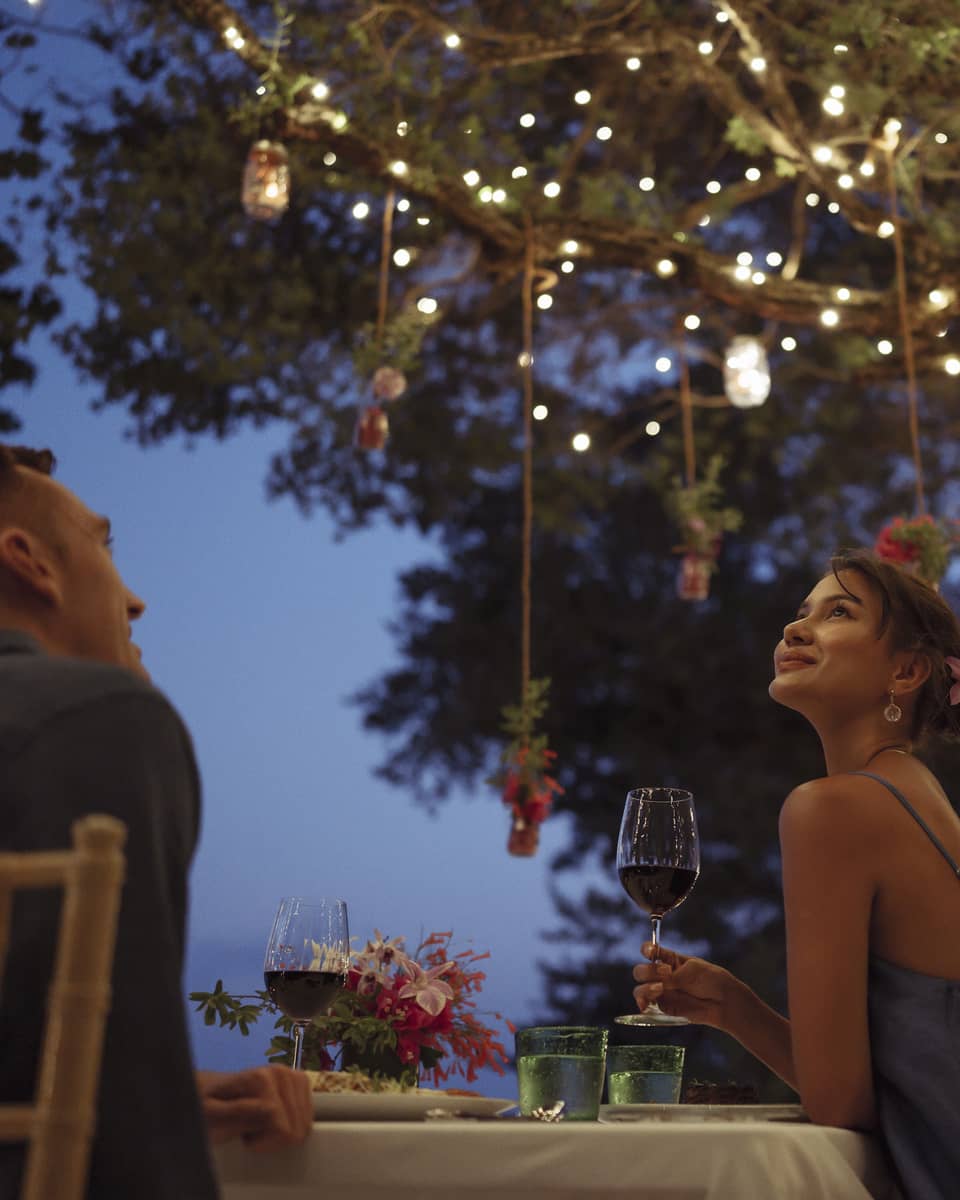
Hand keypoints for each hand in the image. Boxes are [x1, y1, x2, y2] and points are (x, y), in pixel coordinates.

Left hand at [197, 1067, 312, 1150]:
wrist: (214, 1091)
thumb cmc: (210, 1107)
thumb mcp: (213, 1115)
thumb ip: (238, 1113)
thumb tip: (271, 1110)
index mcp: (260, 1078)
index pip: (281, 1126)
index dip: (261, 1142)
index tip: (243, 1138)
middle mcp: (281, 1072)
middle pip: (295, 1128)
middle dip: (272, 1138)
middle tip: (252, 1130)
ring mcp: (293, 1076)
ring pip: (304, 1126)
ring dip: (282, 1133)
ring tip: (261, 1125)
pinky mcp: (301, 1082)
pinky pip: (308, 1119)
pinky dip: (292, 1127)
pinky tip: (274, 1121)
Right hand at [632, 941, 732, 1029]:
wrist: (724, 1001)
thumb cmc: (711, 980)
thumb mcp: (693, 971)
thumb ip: (674, 977)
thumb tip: (658, 984)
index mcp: (669, 960)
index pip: (650, 951)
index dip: (647, 950)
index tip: (651, 952)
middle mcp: (661, 975)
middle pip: (641, 971)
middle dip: (649, 971)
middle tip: (665, 974)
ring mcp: (661, 991)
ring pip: (640, 989)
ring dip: (645, 988)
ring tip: (660, 989)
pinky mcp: (664, 1007)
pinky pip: (646, 1006)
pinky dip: (642, 1004)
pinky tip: (645, 1005)